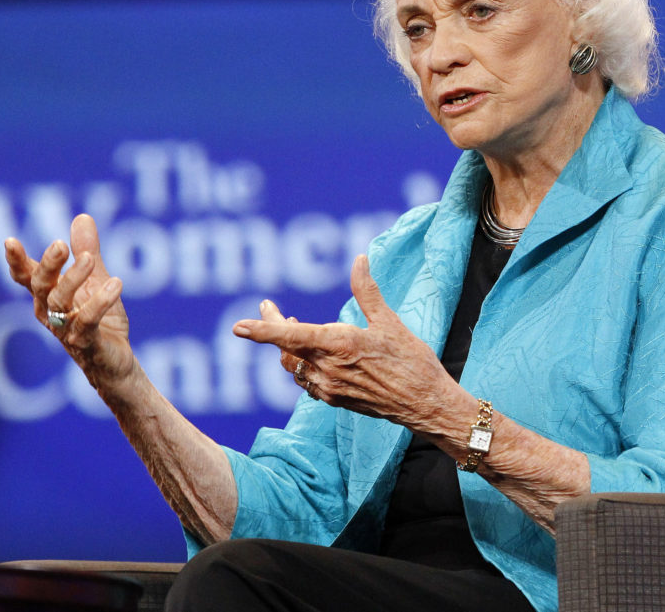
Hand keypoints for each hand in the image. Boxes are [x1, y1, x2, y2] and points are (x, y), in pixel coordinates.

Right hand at [4, 214, 132, 390]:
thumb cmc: (100, 321)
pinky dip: (99, 302)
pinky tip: (116, 284)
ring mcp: (65, 330)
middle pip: (41, 286)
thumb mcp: (96, 281)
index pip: (27, 277)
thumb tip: (82, 217)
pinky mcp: (85, 344)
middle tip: (59, 244)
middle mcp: (51, 312)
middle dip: (48, 265)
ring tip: (89, 259)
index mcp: (49, 296)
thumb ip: (87, 252)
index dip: (16, 261)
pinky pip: (87, 322)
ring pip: (60, 302)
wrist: (115, 363)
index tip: (9, 241)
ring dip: (73, 278)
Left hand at [233, 255, 458, 430]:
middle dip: (272, 326)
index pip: (290, 336)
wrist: (425, 405)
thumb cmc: (412, 361)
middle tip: (267, 306)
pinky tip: (309, 355)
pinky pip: (307, 381)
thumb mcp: (389, 321)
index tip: (238, 327)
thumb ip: (367, 290)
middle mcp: (328, 369)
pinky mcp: (335, 399)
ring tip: (289, 324)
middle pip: (287, 347)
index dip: (263, 330)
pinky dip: (302, 364)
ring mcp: (329, 387)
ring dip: (288, 345)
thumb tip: (359, 259)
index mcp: (339, 344)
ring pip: (294, 366)